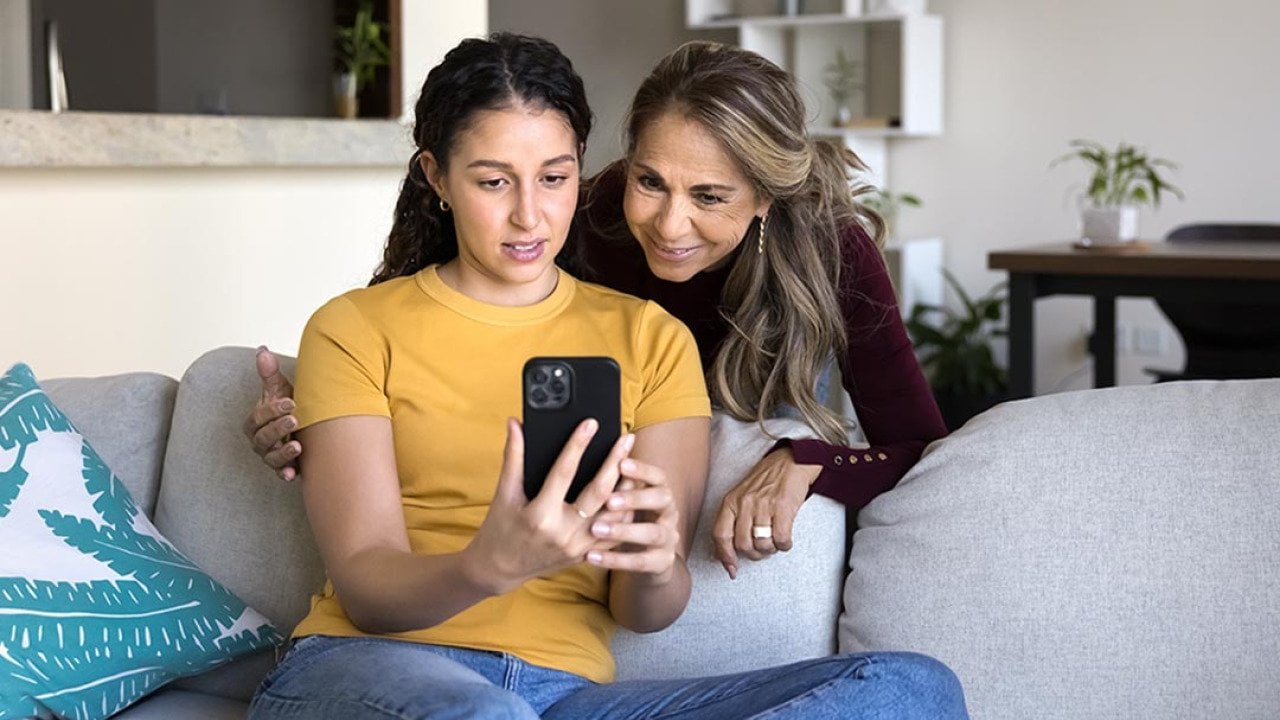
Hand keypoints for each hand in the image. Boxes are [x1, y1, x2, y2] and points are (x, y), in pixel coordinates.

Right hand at [241, 346, 300, 480]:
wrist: (303, 425)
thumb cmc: (288, 406)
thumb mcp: (280, 389)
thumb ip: (269, 373)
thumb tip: (262, 349)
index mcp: (255, 422)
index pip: (258, 417)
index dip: (272, 409)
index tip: (291, 401)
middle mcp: (259, 441)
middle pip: (262, 438)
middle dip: (277, 429)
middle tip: (295, 419)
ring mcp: (270, 456)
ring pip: (270, 458)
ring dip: (283, 454)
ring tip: (298, 446)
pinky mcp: (284, 467)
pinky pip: (281, 474)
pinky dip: (286, 474)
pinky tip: (294, 474)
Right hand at [465, 419, 635, 594]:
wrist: (500, 569)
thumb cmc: (500, 528)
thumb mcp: (504, 494)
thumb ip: (513, 457)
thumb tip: (515, 423)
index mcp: (539, 514)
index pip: (563, 472)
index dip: (577, 445)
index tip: (590, 423)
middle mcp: (563, 532)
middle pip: (598, 491)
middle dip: (615, 461)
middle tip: (626, 438)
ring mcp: (578, 546)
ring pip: (614, 514)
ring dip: (628, 487)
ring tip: (635, 461)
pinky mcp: (586, 555)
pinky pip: (615, 533)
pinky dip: (625, 512)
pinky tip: (632, 491)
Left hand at [585, 456, 680, 583]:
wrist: (652, 559)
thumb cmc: (633, 520)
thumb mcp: (630, 501)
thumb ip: (622, 484)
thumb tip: (595, 455)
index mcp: (662, 493)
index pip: (658, 476)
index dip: (642, 470)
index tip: (621, 463)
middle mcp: (670, 513)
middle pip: (662, 499)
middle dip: (636, 498)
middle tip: (609, 500)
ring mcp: (669, 538)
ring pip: (653, 533)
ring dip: (624, 530)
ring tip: (596, 529)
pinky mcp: (662, 561)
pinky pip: (640, 562)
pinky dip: (616, 560)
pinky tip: (591, 557)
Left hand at [712, 447, 820, 578]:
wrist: (790, 462)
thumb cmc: (766, 481)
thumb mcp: (742, 496)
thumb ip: (733, 520)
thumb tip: (725, 553)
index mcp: (731, 501)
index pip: (720, 535)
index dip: (725, 556)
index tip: (732, 569)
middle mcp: (744, 503)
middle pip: (742, 544)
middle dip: (754, 554)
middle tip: (762, 550)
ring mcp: (763, 505)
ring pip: (762, 543)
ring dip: (770, 549)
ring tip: (774, 542)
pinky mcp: (782, 507)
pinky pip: (781, 538)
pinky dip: (784, 545)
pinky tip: (785, 540)